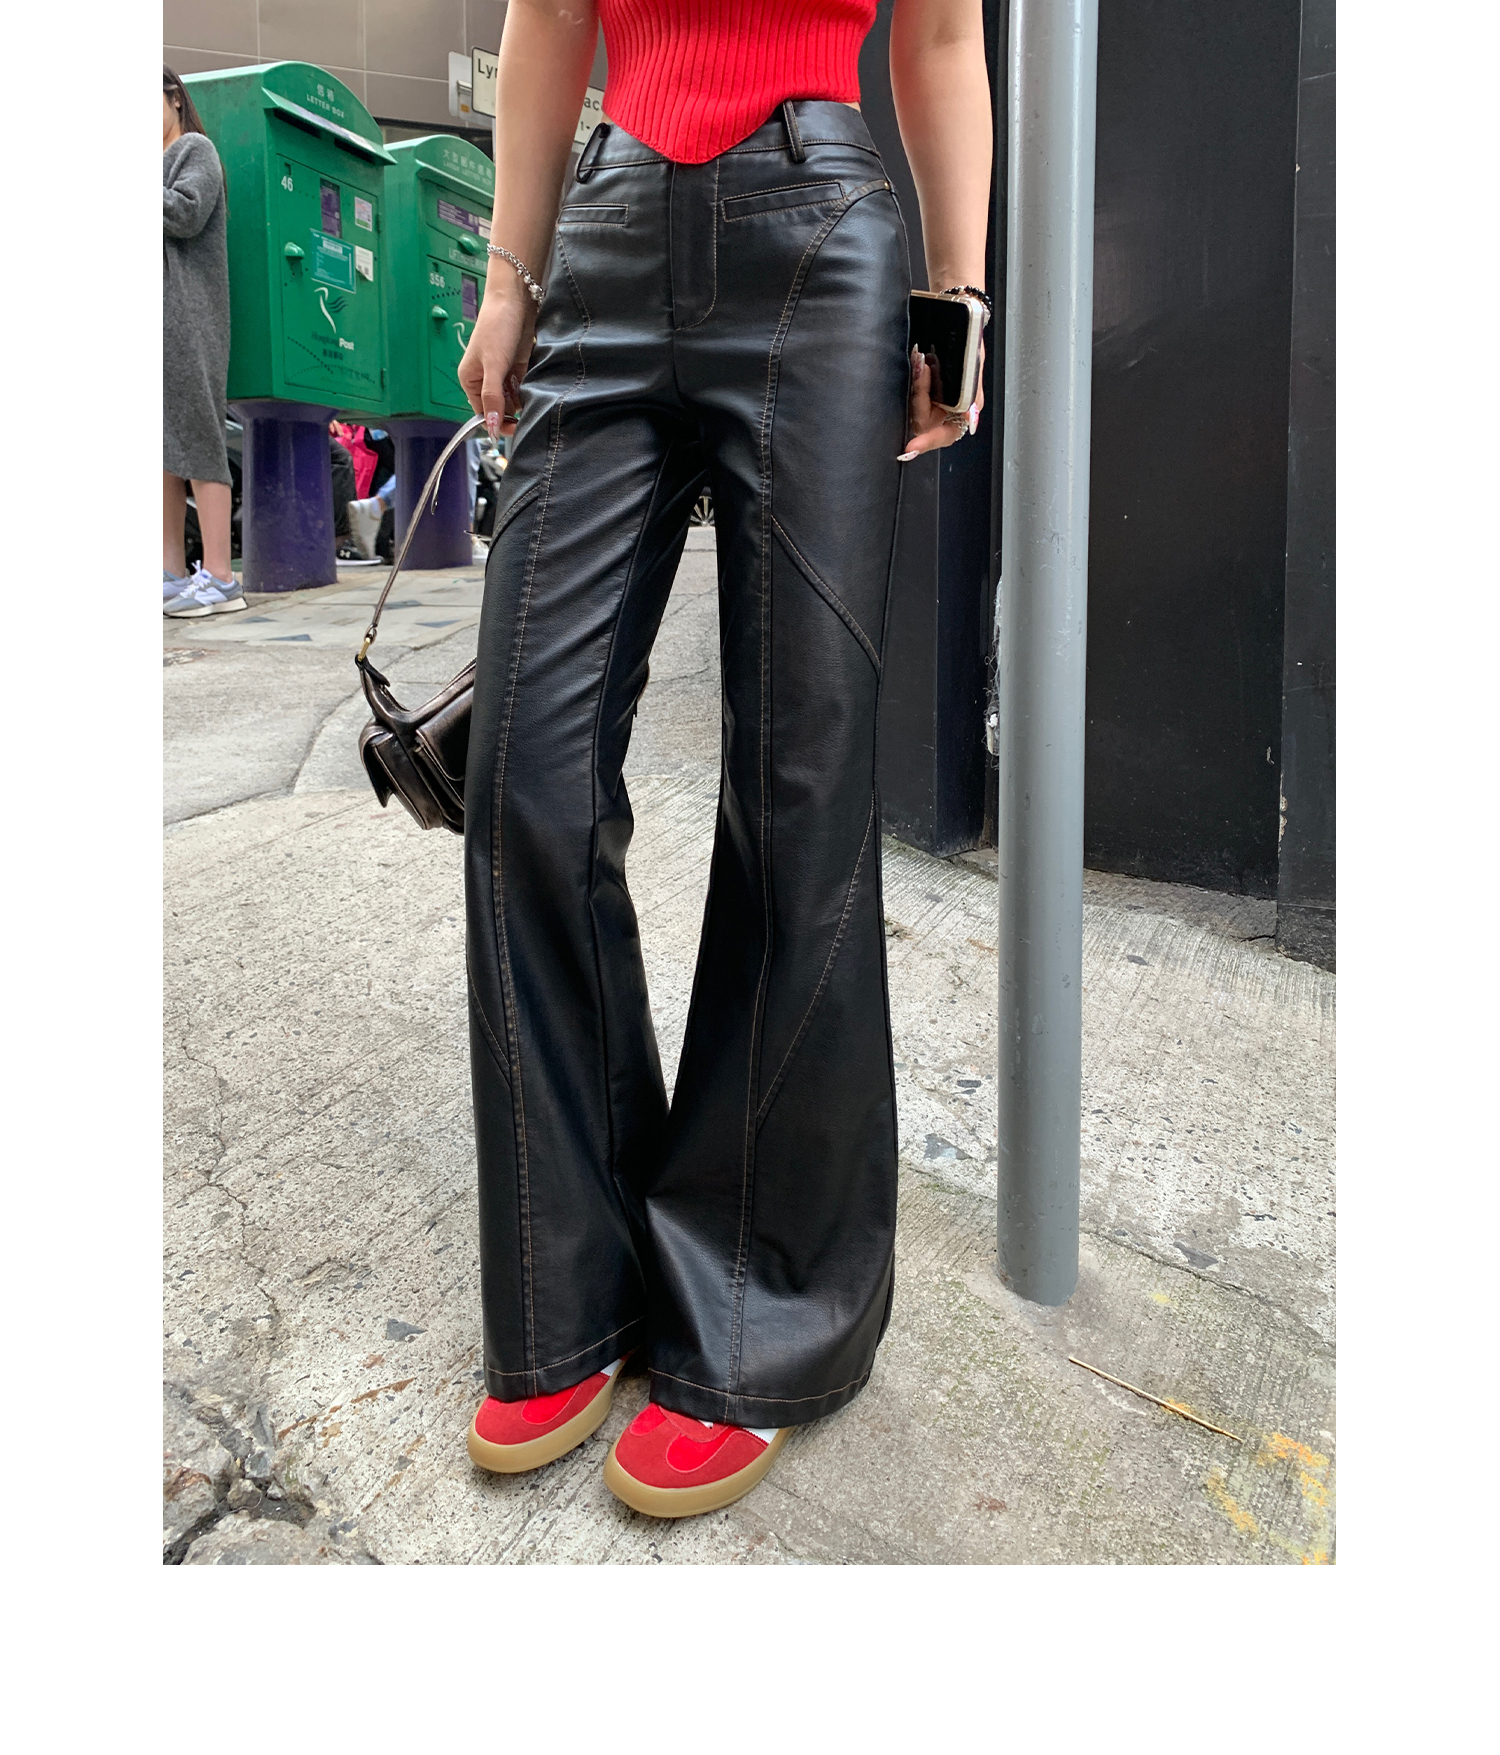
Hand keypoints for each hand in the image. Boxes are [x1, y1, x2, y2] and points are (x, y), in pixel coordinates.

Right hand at [458, 281, 537, 439]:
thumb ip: (492, 397)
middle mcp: (484, 379)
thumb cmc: (497, 328)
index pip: (483, 413)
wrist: (515, 299)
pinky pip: (523, 387)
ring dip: (522, 400)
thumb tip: (490, 428)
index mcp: (470, 380)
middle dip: (512, 411)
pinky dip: (528, 389)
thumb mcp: (493, 365)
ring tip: (530, 393)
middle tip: (526, 410)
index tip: (515, 427)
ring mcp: (501, 373)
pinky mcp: (517, 367)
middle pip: (499, 408)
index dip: (497, 423)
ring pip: (513, 399)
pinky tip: (535, 385)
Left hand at [898, 337, 985, 460]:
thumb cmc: (971, 341)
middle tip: (924, 369)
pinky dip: (914, 376)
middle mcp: (943, 409)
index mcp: (960, 412)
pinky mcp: (918, 385)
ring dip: (917, 384)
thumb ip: (973, 396)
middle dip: (921, 397)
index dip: (927, 442)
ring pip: (914, 405)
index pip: (943, 435)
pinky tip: (917, 361)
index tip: (910, 447)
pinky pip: (910, 389)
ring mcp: (929, 398)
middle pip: (923, 421)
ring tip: (921, 360)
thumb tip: (971, 419)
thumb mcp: (976, 367)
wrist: (960, 314)